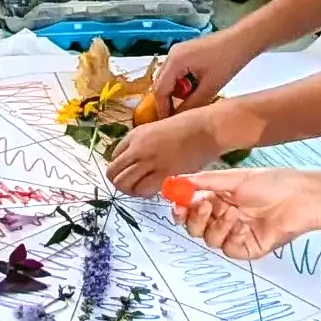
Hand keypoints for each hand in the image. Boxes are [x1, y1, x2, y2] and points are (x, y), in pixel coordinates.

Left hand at [107, 108, 226, 195]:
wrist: (207, 129)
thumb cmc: (189, 127)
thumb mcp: (157, 129)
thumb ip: (144, 144)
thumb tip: (136, 163)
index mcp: (135, 135)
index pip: (113, 158)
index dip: (121, 168)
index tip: (132, 172)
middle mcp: (137, 148)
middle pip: (113, 173)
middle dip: (121, 183)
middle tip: (133, 185)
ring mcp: (149, 161)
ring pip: (123, 184)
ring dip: (130, 190)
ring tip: (142, 189)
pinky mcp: (163, 173)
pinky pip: (142, 189)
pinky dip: (144, 193)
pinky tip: (153, 190)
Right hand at [150, 28, 256, 115]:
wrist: (242, 40)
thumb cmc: (228, 61)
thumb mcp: (210, 87)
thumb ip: (191, 104)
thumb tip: (178, 119)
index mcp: (175, 61)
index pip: (160, 90)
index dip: (162, 108)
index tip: (167, 123)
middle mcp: (171, 54)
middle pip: (160, 83)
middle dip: (168, 101)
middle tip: (176, 117)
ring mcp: (177, 52)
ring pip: (168, 78)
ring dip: (176, 93)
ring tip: (187, 105)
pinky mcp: (185, 53)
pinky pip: (176, 72)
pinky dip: (181, 84)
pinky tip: (193, 91)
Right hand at [169, 169, 320, 259]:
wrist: (299, 198)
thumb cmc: (272, 183)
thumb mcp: (234, 178)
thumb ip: (204, 181)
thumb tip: (177, 181)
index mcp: (219, 199)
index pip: (191, 208)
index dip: (181, 208)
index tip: (177, 203)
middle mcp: (224, 217)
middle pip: (195, 227)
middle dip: (194, 218)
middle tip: (202, 205)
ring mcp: (235, 234)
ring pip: (209, 239)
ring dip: (216, 224)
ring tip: (233, 212)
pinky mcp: (247, 248)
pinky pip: (228, 248)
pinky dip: (231, 236)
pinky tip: (242, 225)